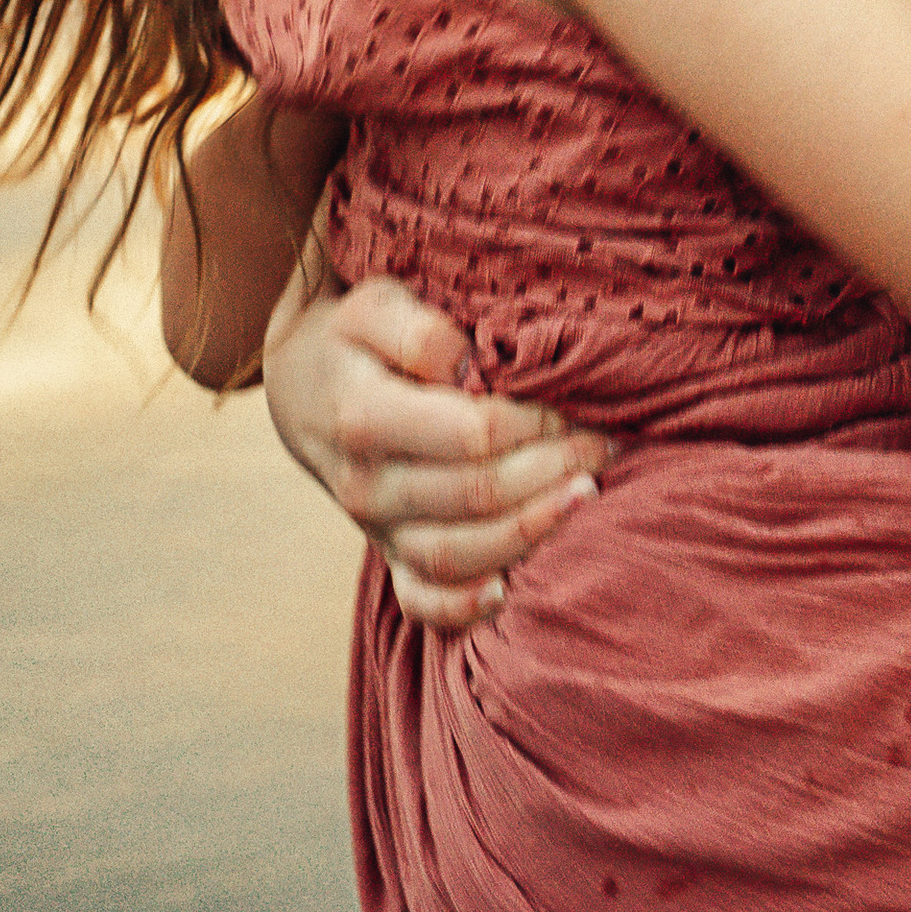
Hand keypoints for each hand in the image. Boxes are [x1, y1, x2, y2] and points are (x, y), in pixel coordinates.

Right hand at [261, 272, 612, 631]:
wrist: (304, 388)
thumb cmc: (355, 337)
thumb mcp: (375, 304)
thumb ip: (421, 332)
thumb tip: (472, 366)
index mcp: (363, 416)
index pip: (470, 433)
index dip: (535, 422)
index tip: (577, 402)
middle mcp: (366, 484)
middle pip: (476, 495)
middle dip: (553, 471)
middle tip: (606, 447)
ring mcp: (375, 528)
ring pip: (458, 555)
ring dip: (531, 532)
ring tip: (589, 497)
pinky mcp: (388, 555)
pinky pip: (422, 601)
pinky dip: (462, 607)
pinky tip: (507, 592)